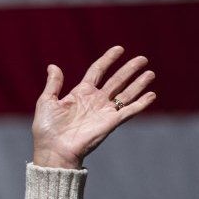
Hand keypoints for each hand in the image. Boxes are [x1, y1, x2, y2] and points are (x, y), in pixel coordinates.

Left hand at [32, 46, 156, 168]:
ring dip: (139, 84)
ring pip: (126, 94)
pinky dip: (141, 104)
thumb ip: (54, 84)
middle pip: (116, 80)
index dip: (108, 59)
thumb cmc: (47, 129)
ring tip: (151, 73)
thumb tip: (53, 66)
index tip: (119, 49)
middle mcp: (95, 101)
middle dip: (129, 69)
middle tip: (143, 59)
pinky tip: (151, 95)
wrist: (54, 150)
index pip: (98, 71)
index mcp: (80, 93)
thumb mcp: (47, 101)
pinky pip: (129, 111)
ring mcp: (104, 111)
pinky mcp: (111, 123)